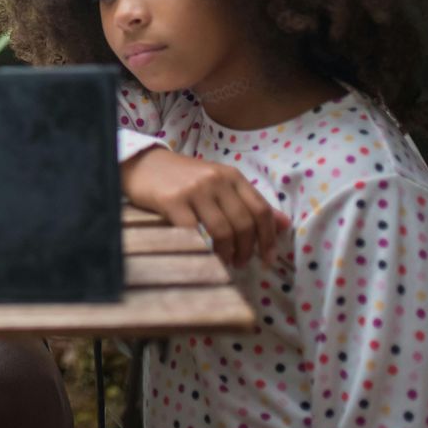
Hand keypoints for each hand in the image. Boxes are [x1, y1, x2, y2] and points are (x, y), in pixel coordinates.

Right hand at [120, 147, 287, 267]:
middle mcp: (217, 180)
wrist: (144, 165)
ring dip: (228, 253)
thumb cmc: (184, 178)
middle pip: (244, 223)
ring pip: (223, 230)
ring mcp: (195, 190)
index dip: (268, 238)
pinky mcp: (173, 201)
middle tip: (242, 263)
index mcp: (232, 175)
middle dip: (248, 249)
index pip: (261, 210)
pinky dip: (204, 250)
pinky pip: (195, 233)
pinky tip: (205, 256)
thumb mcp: (220, 183)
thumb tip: (283, 225)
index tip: (268, 259)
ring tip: (226, 261)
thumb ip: (249, 202)